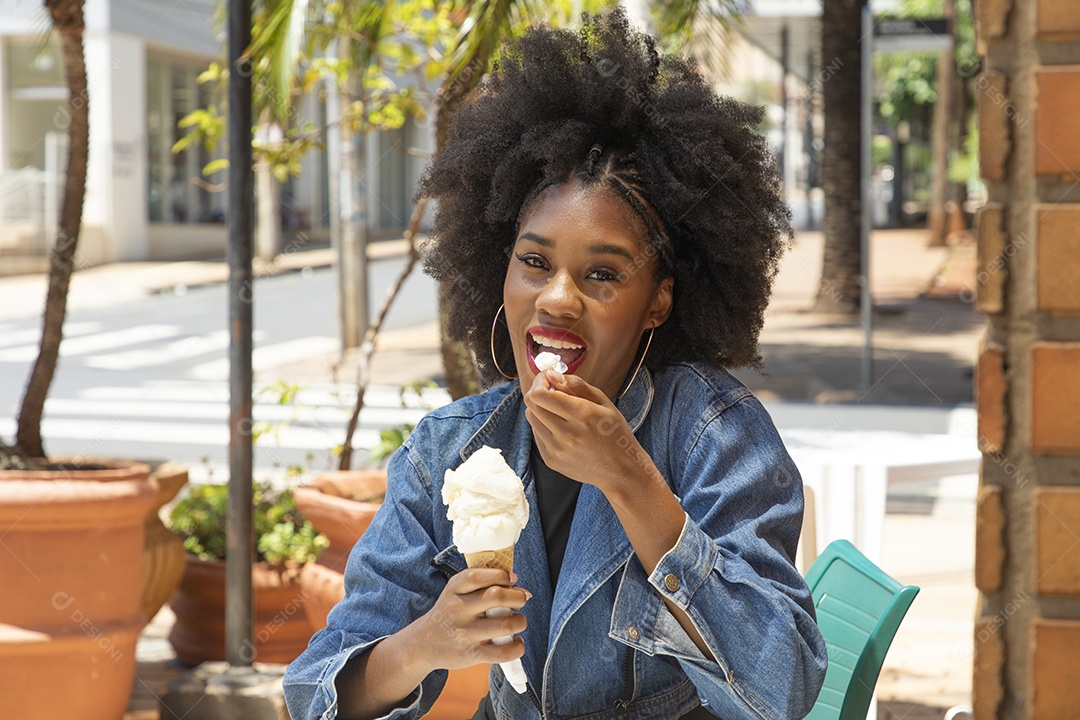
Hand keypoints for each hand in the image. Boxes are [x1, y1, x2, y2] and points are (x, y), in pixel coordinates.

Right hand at [410, 568, 528, 671]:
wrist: (423, 644)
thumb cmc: (449, 613)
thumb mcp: (457, 591)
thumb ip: (485, 584)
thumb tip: (522, 589)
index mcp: (455, 588)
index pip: (480, 576)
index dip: (502, 575)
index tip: (511, 579)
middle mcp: (459, 609)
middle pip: (497, 596)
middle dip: (518, 597)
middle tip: (519, 601)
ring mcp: (465, 633)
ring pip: (506, 624)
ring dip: (521, 621)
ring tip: (518, 621)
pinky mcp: (472, 654)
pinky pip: (503, 652)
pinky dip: (517, 647)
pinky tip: (516, 642)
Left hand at [522, 370, 663, 496]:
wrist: (620, 471)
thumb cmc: (615, 432)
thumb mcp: (604, 402)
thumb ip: (576, 385)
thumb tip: (551, 375)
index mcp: (582, 415)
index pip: (540, 394)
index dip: (540, 381)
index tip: (549, 378)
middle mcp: (566, 434)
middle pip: (531, 404)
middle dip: (538, 390)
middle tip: (551, 389)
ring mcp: (556, 450)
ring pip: (531, 417)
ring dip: (540, 408)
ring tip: (559, 410)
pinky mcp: (550, 460)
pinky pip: (536, 433)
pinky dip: (544, 425)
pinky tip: (561, 427)